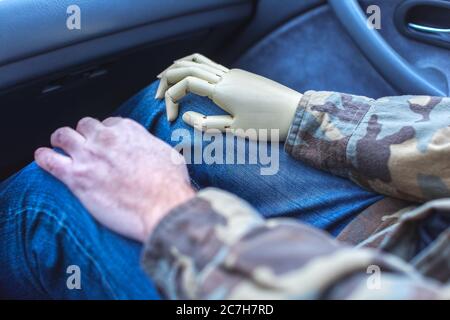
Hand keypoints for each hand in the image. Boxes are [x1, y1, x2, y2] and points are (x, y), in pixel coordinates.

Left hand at [34, 117, 194, 241]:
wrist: (163, 205)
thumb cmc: (170, 184)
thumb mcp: (168, 154)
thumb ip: (151, 147)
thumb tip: (151, 152)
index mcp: (128, 129)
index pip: (109, 123)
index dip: (107, 134)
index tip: (108, 144)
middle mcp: (106, 137)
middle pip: (84, 125)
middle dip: (84, 135)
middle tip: (86, 147)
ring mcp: (89, 155)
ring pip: (63, 136)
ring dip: (61, 141)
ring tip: (61, 148)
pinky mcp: (76, 176)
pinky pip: (49, 160)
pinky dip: (43, 157)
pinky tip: (43, 158)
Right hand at [156, 53, 302, 140]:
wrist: (296, 112)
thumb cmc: (267, 125)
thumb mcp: (235, 129)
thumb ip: (207, 123)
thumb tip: (186, 117)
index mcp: (221, 89)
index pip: (185, 84)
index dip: (171, 99)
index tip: (170, 119)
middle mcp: (225, 76)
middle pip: (187, 67)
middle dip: (167, 79)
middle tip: (156, 93)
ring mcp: (233, 73)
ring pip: (199, 61)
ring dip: (179, 67)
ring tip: (166, 76)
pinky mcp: (240, 75)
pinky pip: (212, 65)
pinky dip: (195, 67)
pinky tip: (192, 77)